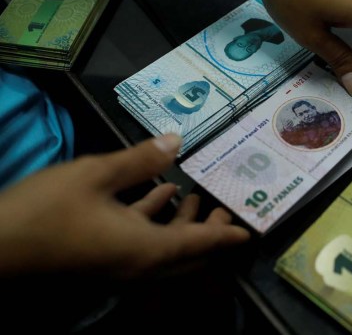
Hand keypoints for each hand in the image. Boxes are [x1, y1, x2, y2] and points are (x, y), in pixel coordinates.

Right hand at [0, 134, 249, 279]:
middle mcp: (139, 264)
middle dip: (209, 231)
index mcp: (146, 249)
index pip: (200, 244)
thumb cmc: (48, 209)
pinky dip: (156, 221)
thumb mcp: (97, 174)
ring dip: (183, 224)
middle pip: (188, 254)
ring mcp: (120, 265)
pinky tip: (159, 193)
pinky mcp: (103, 259)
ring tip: (195, 195)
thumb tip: (177, 139)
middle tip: (224, 206)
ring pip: (167, 250)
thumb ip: (141, 159)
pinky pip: (143, 244)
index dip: (226, 235)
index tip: (249, 230)